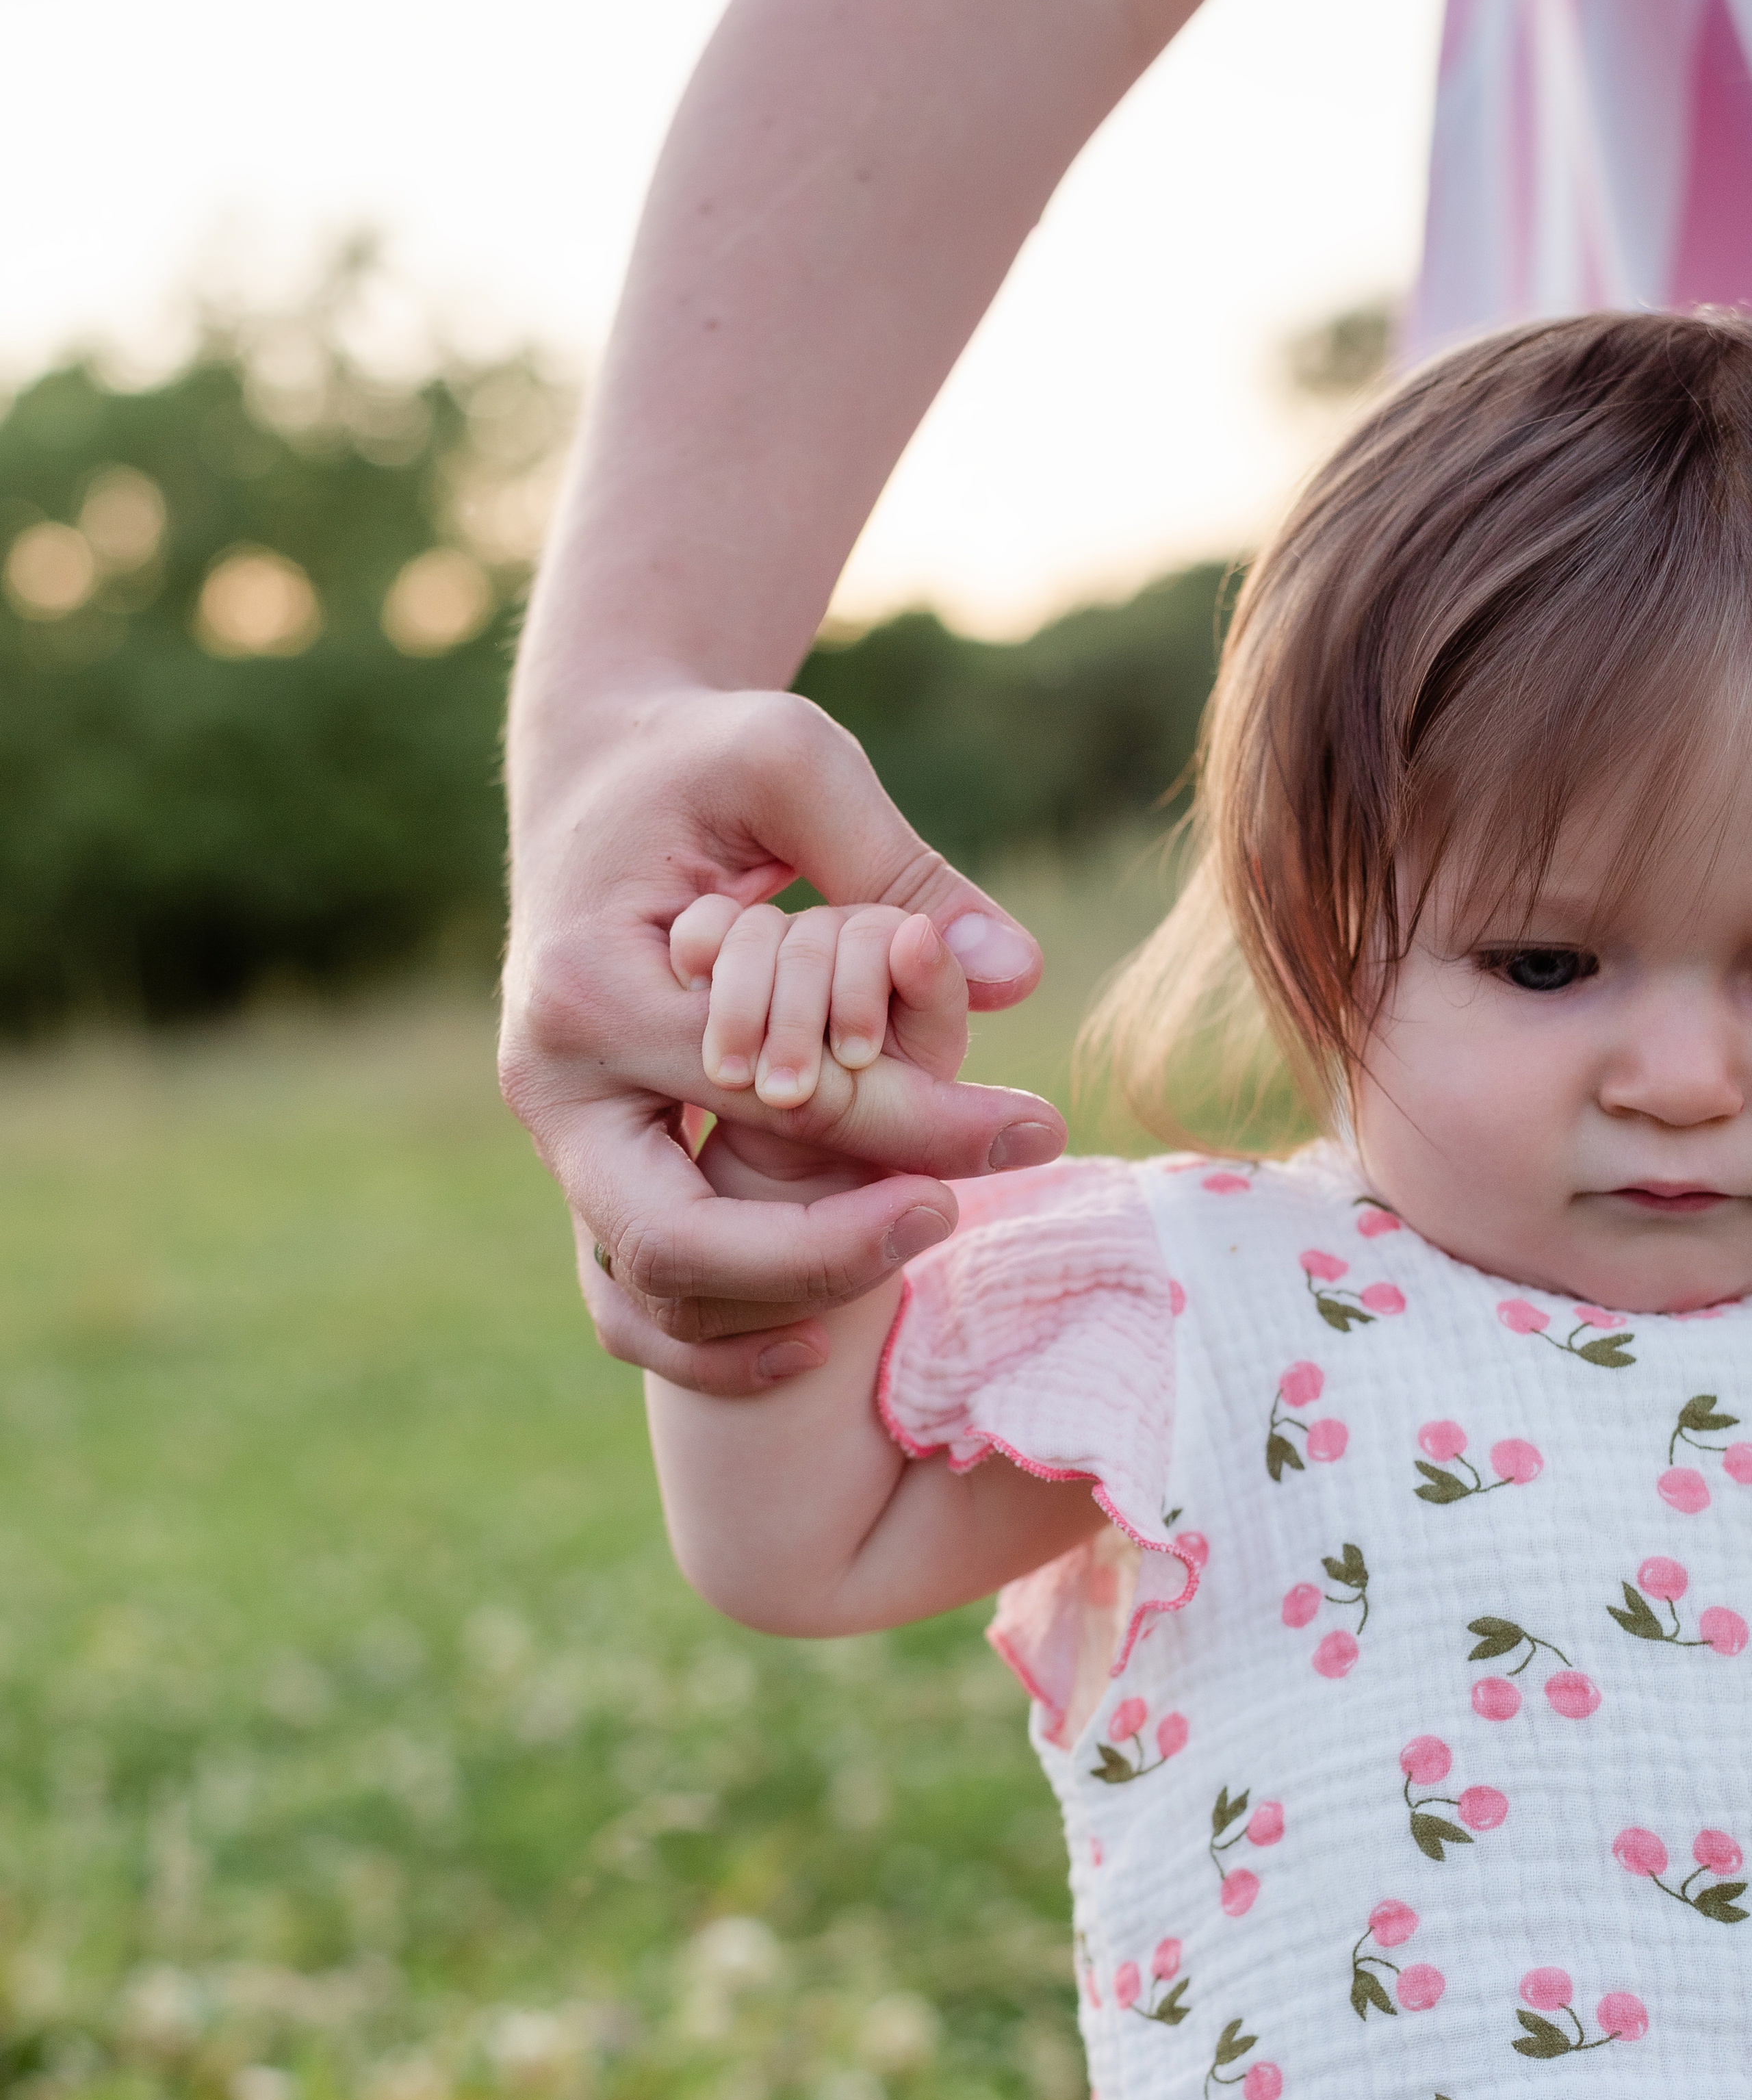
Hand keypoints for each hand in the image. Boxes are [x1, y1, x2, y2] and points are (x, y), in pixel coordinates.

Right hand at [500, 683, 1065, 1396]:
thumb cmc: (701, 757)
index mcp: (587, 989)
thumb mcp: (794, 760)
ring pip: (653, 1292)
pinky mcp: (584, 1168)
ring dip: (786, 1299)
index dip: (915, 1121)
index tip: (1034, 1127)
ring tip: (915, 1248)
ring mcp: (556, 1141)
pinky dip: (716, 1342)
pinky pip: (631, 1299)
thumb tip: (1012, 973)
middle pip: (681, 1238)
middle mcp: (548, 1085)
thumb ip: (902, 865)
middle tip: (953, 1218)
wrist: (598, 771)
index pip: (777, 1093)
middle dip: (830, 1251)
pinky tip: (824, 1340)